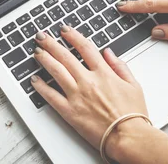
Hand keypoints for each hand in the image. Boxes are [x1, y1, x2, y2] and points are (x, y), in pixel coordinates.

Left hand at [32, 26, 149, 161]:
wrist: (129, 138)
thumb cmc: (133, 115)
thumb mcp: (133, 85)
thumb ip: (120, 66)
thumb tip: (108, 52)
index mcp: (104, 73)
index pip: (85, 47)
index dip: (73, 36)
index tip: (64, 30)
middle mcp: (88, 81)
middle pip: (65, 56)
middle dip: (51, 43)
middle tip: (42, 36)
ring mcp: (77, 96)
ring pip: (56, 71)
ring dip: (44, 59)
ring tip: (36, 51)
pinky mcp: (70, 112)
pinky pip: (51, 96)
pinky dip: (41, 87)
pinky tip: (34, 80)